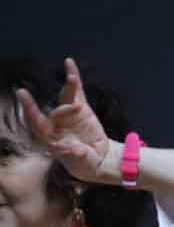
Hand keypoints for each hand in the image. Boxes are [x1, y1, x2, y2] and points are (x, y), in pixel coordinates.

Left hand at [13, 60, 116, 183]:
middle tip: (75, 109)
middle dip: (63, 109)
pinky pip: (77, 91)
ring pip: (64, 98)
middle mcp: (55, 123)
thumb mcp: (82, 163)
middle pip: (54, 111)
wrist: (99, 159)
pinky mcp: (81, 108)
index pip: (36, 122)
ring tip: (71, 77)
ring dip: (68, 87)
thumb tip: (73, 149)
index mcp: (49, 137)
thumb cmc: (85, 163)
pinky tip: (69, 63)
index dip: (30, 109)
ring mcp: (68, 114)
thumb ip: (76, 155)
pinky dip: (73, 77)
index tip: (22, 93)